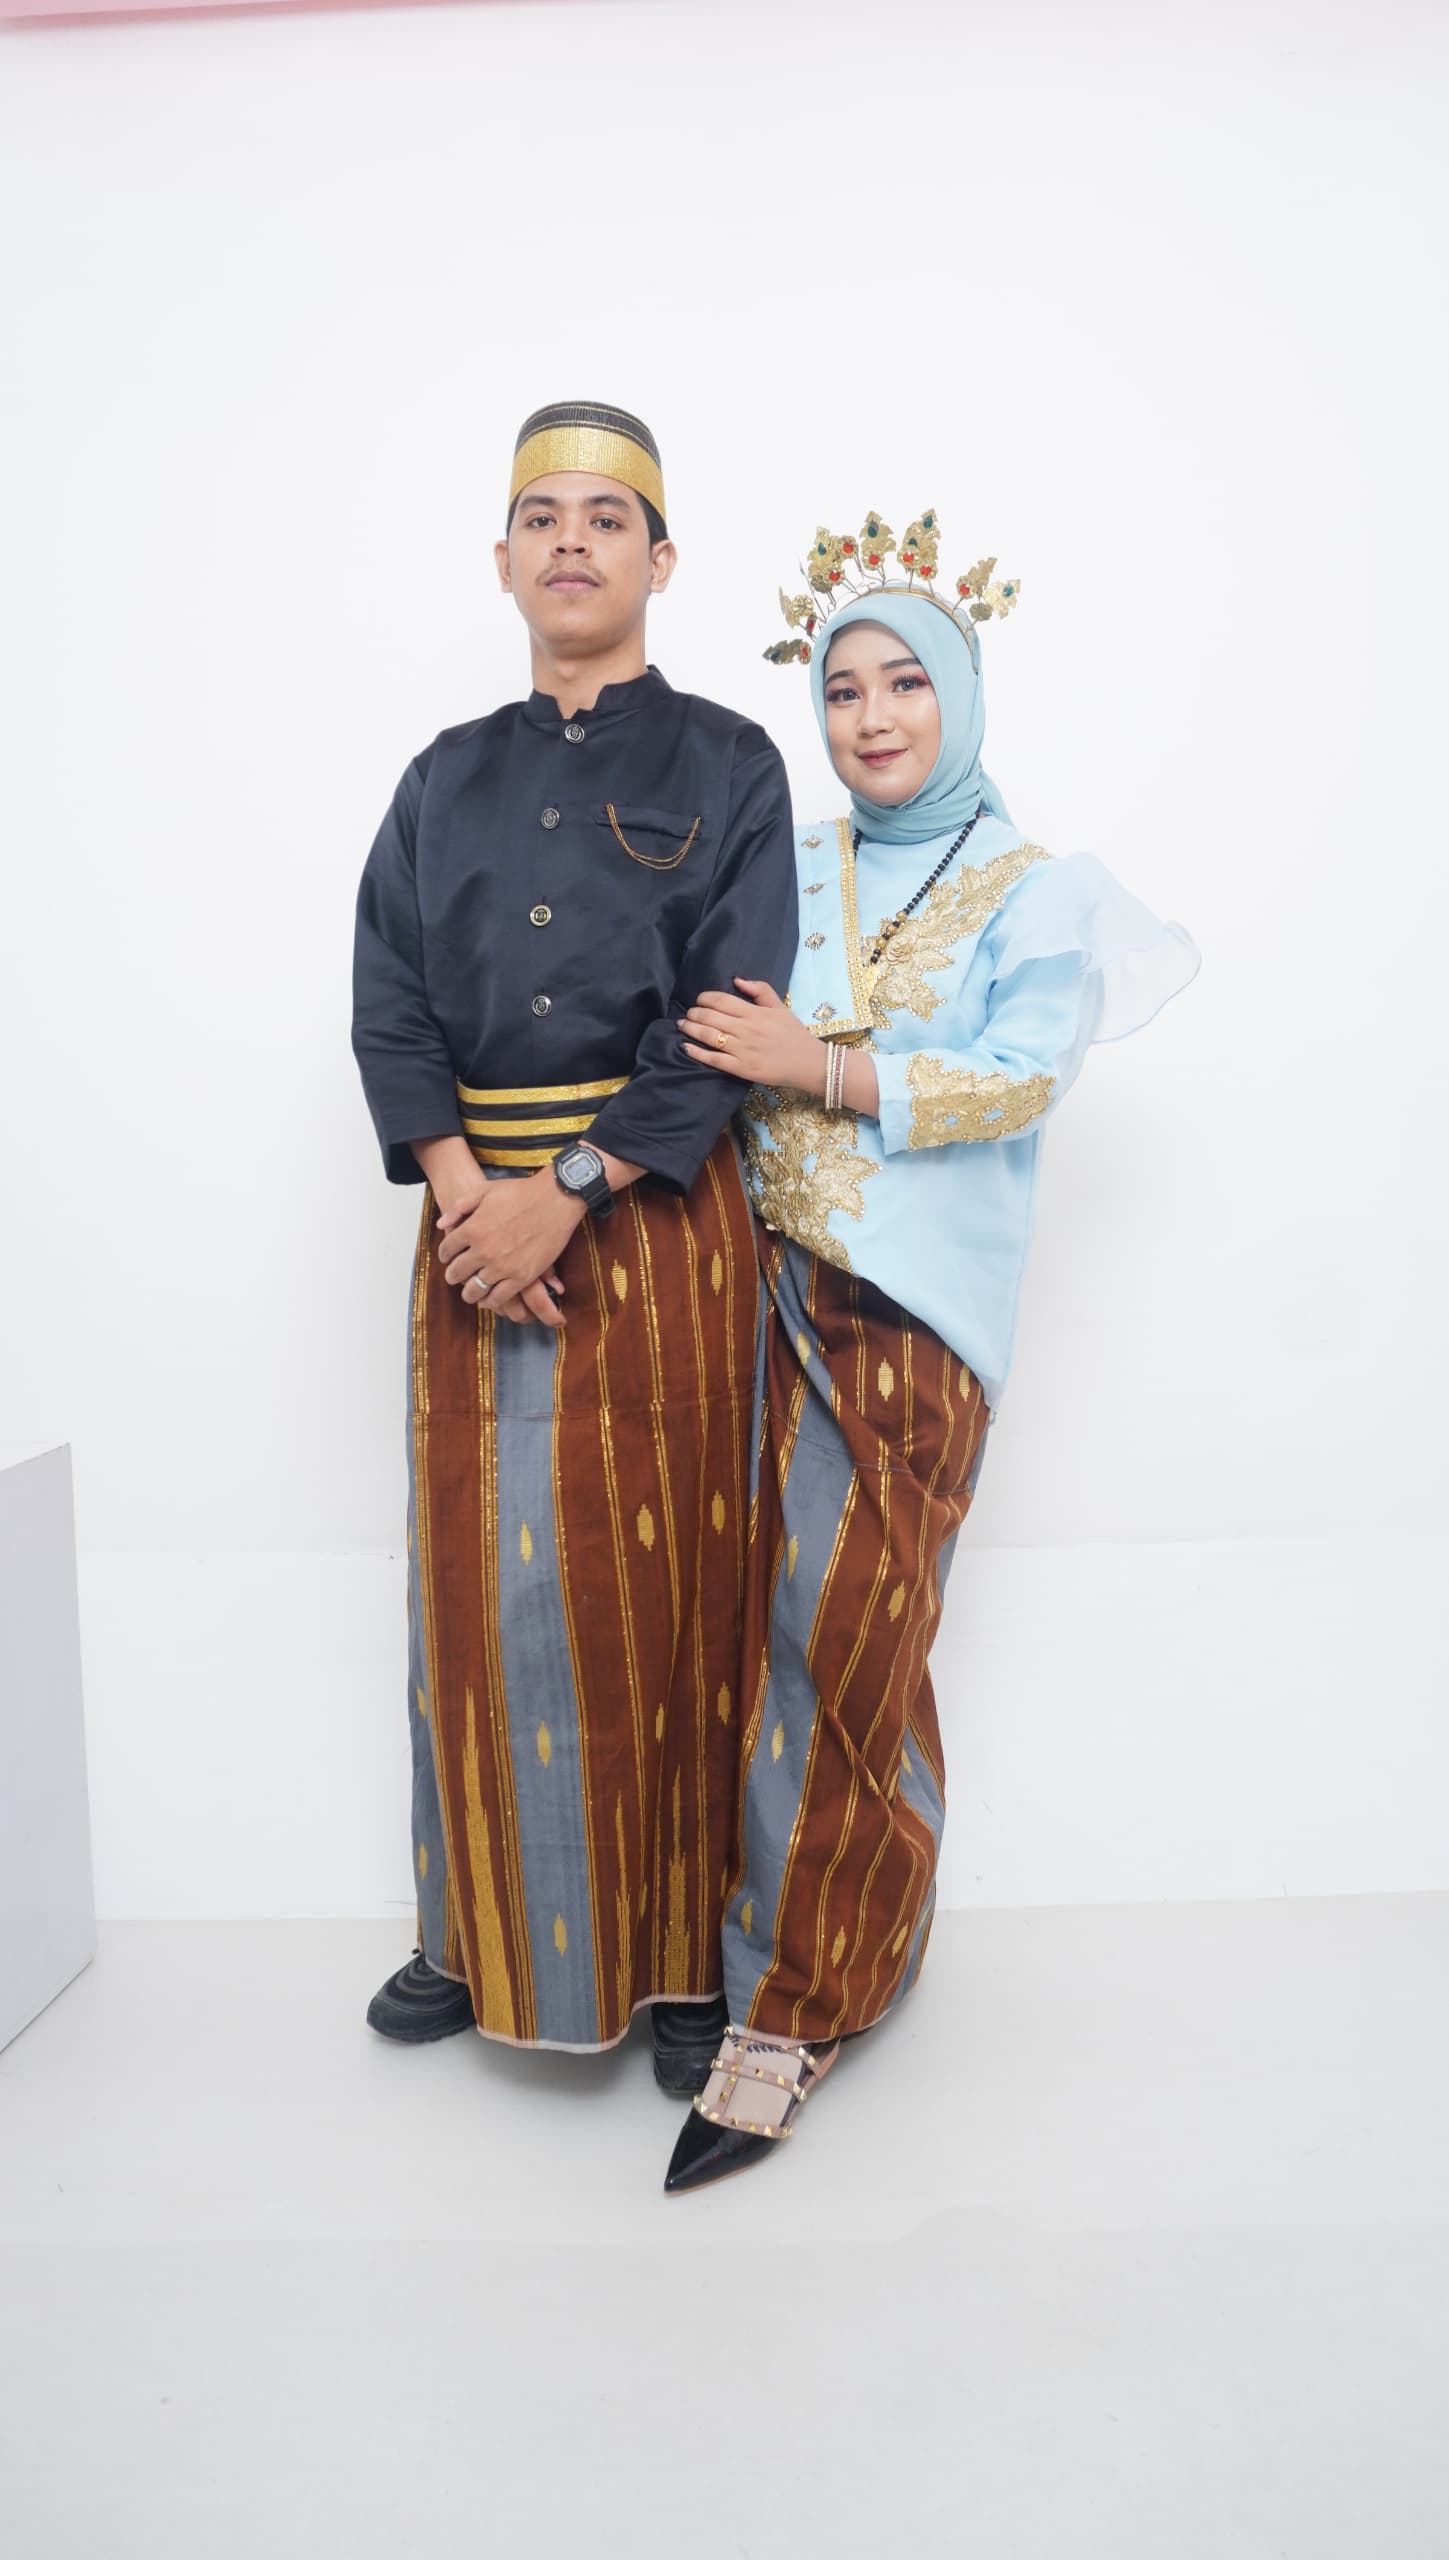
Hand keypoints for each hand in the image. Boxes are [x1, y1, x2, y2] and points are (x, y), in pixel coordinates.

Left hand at [436, 1170, 583, 1324]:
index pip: (447, 1249)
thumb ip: (460, 1207)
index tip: (447, 1257)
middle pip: (457, 1272)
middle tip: (454, 1276)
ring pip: (475, 1290)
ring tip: (469, 1291)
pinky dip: (491, 1300)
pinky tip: (489, 1298)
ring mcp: (502, 1266)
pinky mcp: (521, 1277)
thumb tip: (441, 1224)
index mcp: (471, 1229)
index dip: (444, 1254)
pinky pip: (499, 1297)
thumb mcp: (485, 1190)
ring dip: (469, 1292)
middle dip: (452, 1275)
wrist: (555, 1200)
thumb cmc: (521, 1192)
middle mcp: (483, 1251)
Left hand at [678, 979, 825, 1096]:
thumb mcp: (780, 1007)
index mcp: (755, 1013)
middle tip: (688, 1013)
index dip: (705, 998)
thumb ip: (760, 990)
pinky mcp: (741, 1069)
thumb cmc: (794, 1034)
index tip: (699, 999)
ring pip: (708, 1036)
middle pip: (710, 1017)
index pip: (722, 1000)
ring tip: (682, 1025)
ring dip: (691, 1029)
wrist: (809, 1063)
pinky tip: (686, 1047)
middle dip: (694, 1013)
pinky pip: (714, 1059)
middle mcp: (746, 1030)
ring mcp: (743, 1050)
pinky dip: (697, 1052)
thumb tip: (737, 979)